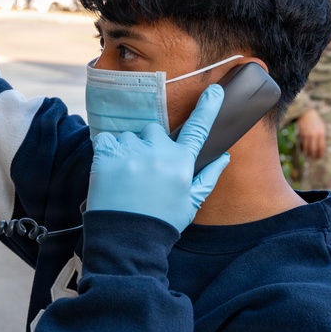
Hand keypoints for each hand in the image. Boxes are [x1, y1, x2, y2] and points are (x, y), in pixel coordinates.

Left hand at [86, 84, 230, 232]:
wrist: (125, 240)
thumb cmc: (161, 221)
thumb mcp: (191, 202)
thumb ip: (208, 176)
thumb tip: (224, 156)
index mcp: (181, 163)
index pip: (198, 129)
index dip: (208, 108)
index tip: (214, 91)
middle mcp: (158, 152)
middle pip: (154, 130)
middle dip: (150, 143)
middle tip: (145, 169)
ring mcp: (131, 151)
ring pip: (130, 135)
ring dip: (127, 149)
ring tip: (126, 177)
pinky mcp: (106, 154)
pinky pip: (106, 139)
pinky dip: (107, 151)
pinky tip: (111, 172)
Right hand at [296, 108, 325, 158]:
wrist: (306, 114)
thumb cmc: (316, 121)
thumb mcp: (322, 127)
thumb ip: (322, 136)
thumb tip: (322, 147)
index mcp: (321, 133)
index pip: (321, 147)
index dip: (321, 153)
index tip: (320, 157)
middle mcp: (314, 135)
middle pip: (314, 149)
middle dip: (314, 155)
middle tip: (315, 158)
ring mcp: (307, 135)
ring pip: (307, 148)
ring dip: (308, 154)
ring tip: (309, 156)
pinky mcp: (301, 135)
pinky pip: (303, 145)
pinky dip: (304, 149)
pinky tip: (305, 151)